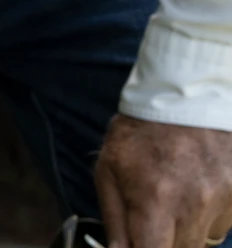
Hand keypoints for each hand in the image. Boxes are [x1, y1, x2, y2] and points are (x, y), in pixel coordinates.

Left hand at [96, 114, 231, 247]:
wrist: (184, 98)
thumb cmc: (139, 134)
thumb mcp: (109, 170)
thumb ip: (114, 219)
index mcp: (156, 201)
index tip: (141, 241)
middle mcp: (194, 206)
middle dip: (163, 240)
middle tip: (153, 214)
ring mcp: (223, 201)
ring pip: (203, 240)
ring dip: (186, 229)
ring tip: (175, 194)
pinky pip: (222, 224)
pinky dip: (209, 215)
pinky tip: (196, 187)